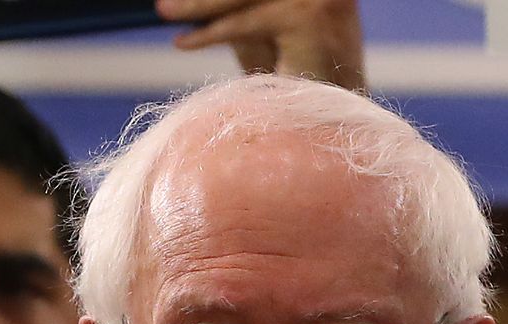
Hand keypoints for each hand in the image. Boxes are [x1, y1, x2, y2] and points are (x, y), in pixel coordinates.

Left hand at [160, 0, 365, 91]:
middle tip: (163, 1)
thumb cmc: (303, 84)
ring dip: (201, 5)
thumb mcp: (265, 36)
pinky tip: (184, 41)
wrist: (344, 126)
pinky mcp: (309, 17)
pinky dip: (213, 32)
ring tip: (166, 11)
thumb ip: (239, 13)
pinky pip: (247, 22)